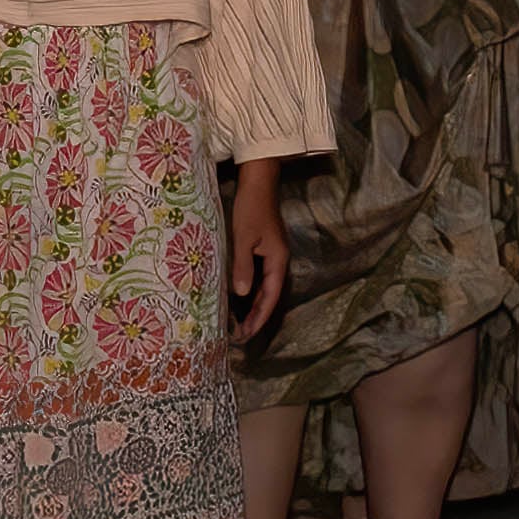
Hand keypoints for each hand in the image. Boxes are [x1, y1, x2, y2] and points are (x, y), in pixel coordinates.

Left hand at [226, 161, 290, 345]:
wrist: (258, 182)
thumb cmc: (250, 208)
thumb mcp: (243, 238)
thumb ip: (243, 267)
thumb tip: (241, 295)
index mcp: (278, 261)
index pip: (269, 298)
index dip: (258, 318)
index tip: (246, 335)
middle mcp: (279, 261)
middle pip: (269, 297)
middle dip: (256, 317)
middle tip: (241, 337)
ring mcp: (273, 255)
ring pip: (265, 288)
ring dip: (253, 306)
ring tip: (240, 324)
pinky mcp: (265, 249)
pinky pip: (260, 278)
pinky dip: (251, 292)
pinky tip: (240, 299)